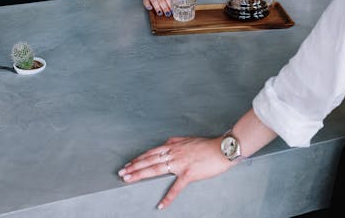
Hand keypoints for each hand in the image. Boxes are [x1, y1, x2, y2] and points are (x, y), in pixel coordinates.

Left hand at [117, 136, 232, 209]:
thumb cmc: (208, 145)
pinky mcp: (189, 174)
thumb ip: (177, 140)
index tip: (129, 163)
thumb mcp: (190, 139)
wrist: (222, 149)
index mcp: (174, 146)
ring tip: (129, 180)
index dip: (139, 158)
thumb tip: (167, 141)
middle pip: (149, 160)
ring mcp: (180, 164)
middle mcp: (174, 153)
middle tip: (121, 173)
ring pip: (156, 169)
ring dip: (141, 175)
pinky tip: (161, 205)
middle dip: (134, 167)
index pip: (152, 153)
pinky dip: (168, 197)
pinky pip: (176, 187)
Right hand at [142, 0, 173, 15]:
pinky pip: (146, 2)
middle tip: (167, 14)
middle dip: (165, 8)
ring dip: (157, 8)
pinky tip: (150, 8)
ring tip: (160, 13)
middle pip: (162, 1)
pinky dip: (148, 5)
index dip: (170, 5)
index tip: (173, 11)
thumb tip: (179, 5)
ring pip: (154, 2)